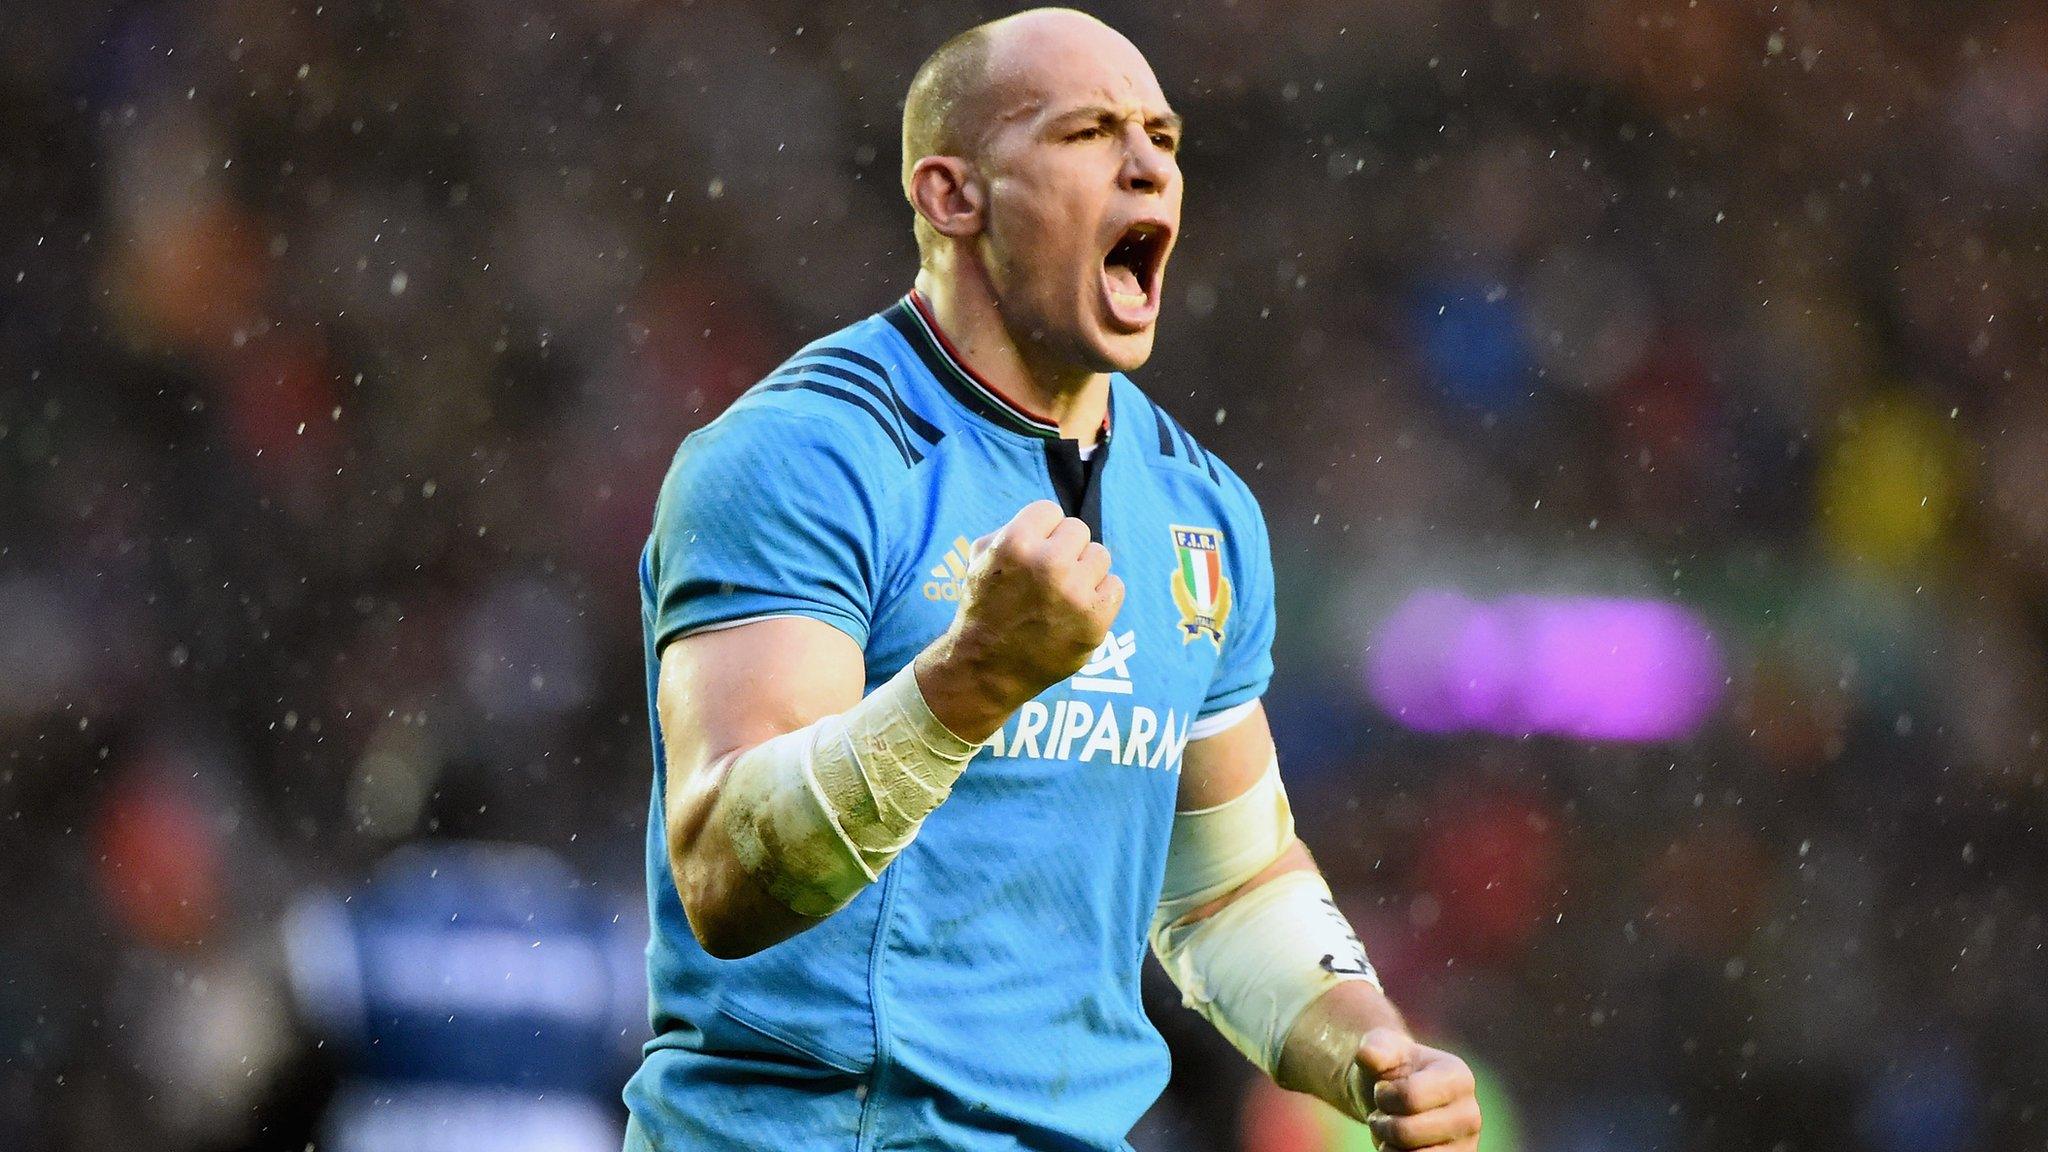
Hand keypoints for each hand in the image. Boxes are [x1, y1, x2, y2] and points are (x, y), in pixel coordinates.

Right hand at [950, 500, 1123, 698]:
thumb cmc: (985, 609)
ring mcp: (1074, 593)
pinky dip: (1100, 598)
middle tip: (1047, 579)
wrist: (987, 669)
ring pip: (1100, 556)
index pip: (1050, 511)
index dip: (1041, 534)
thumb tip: (1053, 520)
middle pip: (1078, 531)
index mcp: (1015, 542)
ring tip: (1062, 595)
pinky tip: (1077, 611)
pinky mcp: (1095, 620)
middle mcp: (1047, 564)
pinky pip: (1115, 586)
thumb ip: (1014, 529)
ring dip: (1084, 572)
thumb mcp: (980, 559)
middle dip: (1064, 551)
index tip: (1033, 555)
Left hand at [1356, 1028, 1480, 1150]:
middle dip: (1382, 1124)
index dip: (1384, 1096)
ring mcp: (1466, 1145)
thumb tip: (1367, 1055)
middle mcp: (1470, 1115)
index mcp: (1459, 1078)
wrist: (1395, 1100)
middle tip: (1380, 1116)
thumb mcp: (1382, 1048)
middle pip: (1408, 1132)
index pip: (1411, 1096)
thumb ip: (1376, 1047)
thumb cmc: (1390, 1071)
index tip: (1382, 1090)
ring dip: (1389, 1147)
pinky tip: (1397, 1148)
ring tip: (1390, 1132)